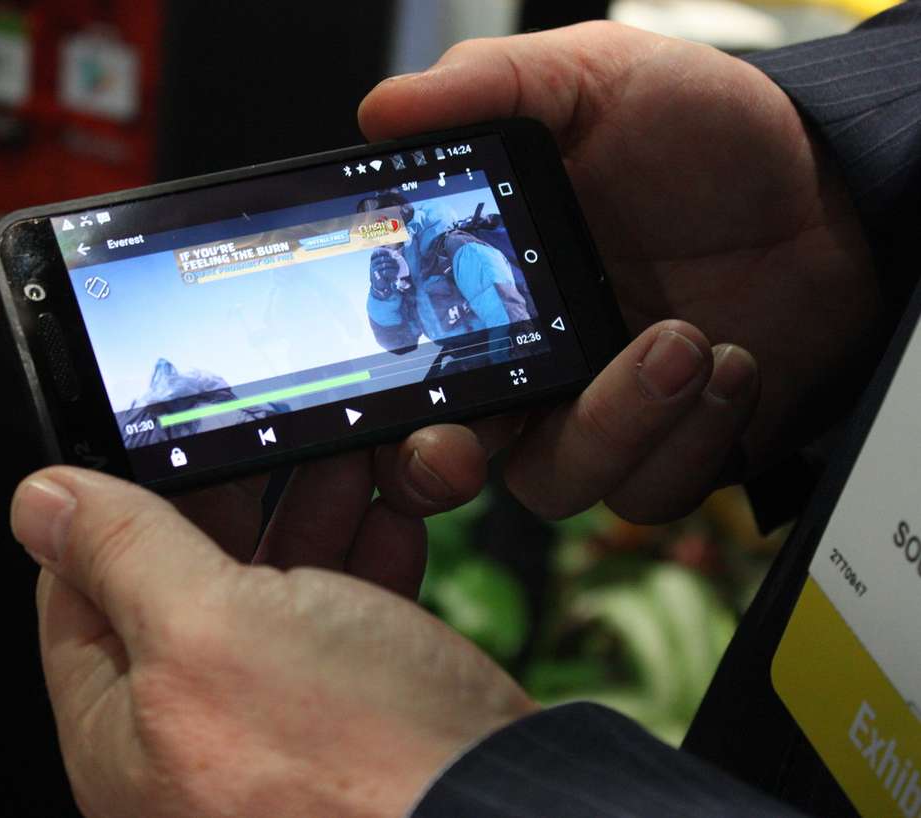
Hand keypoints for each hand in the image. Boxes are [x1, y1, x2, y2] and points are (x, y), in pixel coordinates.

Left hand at [11, 461, 534, 817]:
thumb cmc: (358, 764)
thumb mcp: (210, 627)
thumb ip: (120, 553)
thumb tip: (39, 502)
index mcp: (124, 736)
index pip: (81, 597)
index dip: (115, 510)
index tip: (159, 447)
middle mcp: (191, 749)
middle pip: (185, 593)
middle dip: (233, 503)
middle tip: (267, 440)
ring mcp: (278, 745)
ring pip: (274, 605)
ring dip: (306, 523)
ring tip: (345, 464)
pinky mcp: (357, 734)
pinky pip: (342, 636)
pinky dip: (362, 573)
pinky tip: (389, 527)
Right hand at [358, 22, 879, 522]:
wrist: (832, 190)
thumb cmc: (707, 137)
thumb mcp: (594, 80)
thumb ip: (489, 87)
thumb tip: (382, 110)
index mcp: (483, 287)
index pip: (397, 362)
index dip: (369, 402)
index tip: (378, 396)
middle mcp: (523, 361)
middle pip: (443, 457)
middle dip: (436, 468)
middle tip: (468, 441)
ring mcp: (594, 411)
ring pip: (553, 482)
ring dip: (613, 424)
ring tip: (680, 340)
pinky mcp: (666, 448)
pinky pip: (646, 491)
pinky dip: (688, 438)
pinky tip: (729, 363)